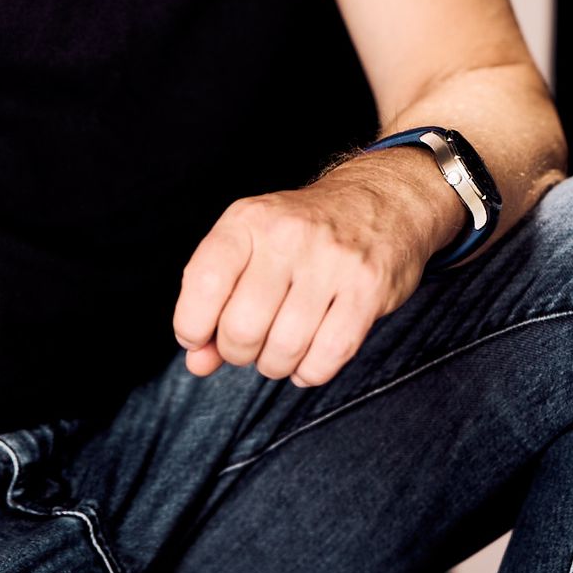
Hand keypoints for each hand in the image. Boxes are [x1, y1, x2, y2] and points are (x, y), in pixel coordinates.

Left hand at [171, 152, 458, 386]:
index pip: (204, 282)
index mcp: (248, 220)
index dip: (191, 325)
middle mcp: (288, 235)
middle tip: (249, 343)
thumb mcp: (249, 246)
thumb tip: (197, 362)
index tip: (199, 336)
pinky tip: (308, 359)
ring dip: (275, 365)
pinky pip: (328, 356)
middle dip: (237, 351)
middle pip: (241, 326)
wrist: (381, 201)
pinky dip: (310, 372)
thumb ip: (214, 302)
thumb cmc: (300, 234)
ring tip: (279, 350)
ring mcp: (332, 262)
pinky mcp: (367, 289)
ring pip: (284, 348)